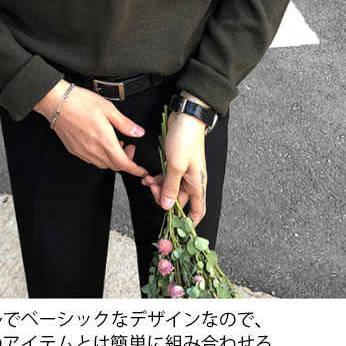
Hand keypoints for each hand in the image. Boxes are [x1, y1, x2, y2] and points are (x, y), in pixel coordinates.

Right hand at [34, 80, 148, 176]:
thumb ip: (125, 124)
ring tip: (115, 142)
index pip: (124, 163)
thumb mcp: (108, 108)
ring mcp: (83, 152)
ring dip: (113, 159)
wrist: (57, 102)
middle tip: (129, 146)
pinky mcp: (74, 150)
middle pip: (114, 166)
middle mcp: (93, 150)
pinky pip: (92, 160)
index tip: (142, 171)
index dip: (135, 170)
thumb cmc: (81, 102)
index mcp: (104, 140)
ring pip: (103, 164)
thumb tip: (139, 132)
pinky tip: (101, 144)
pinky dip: (101, 157)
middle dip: (126, 161)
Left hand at [140, 106, 207, 227]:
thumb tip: (168, 207)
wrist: (186, 118)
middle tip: (153, 191)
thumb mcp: (176, 166)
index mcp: (197, 184)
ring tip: (147, 181)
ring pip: (170, 189)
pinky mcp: (176, 164)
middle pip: (178, 201)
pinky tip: (148, 176)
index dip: (189, 222)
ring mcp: (184, 172)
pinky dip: (157, 179)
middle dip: (164, 199)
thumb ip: (171, 188)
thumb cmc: (185, 141)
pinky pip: (166, 178)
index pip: (198, 211)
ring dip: (158, 188)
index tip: (177, 228)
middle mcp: (192, 181)